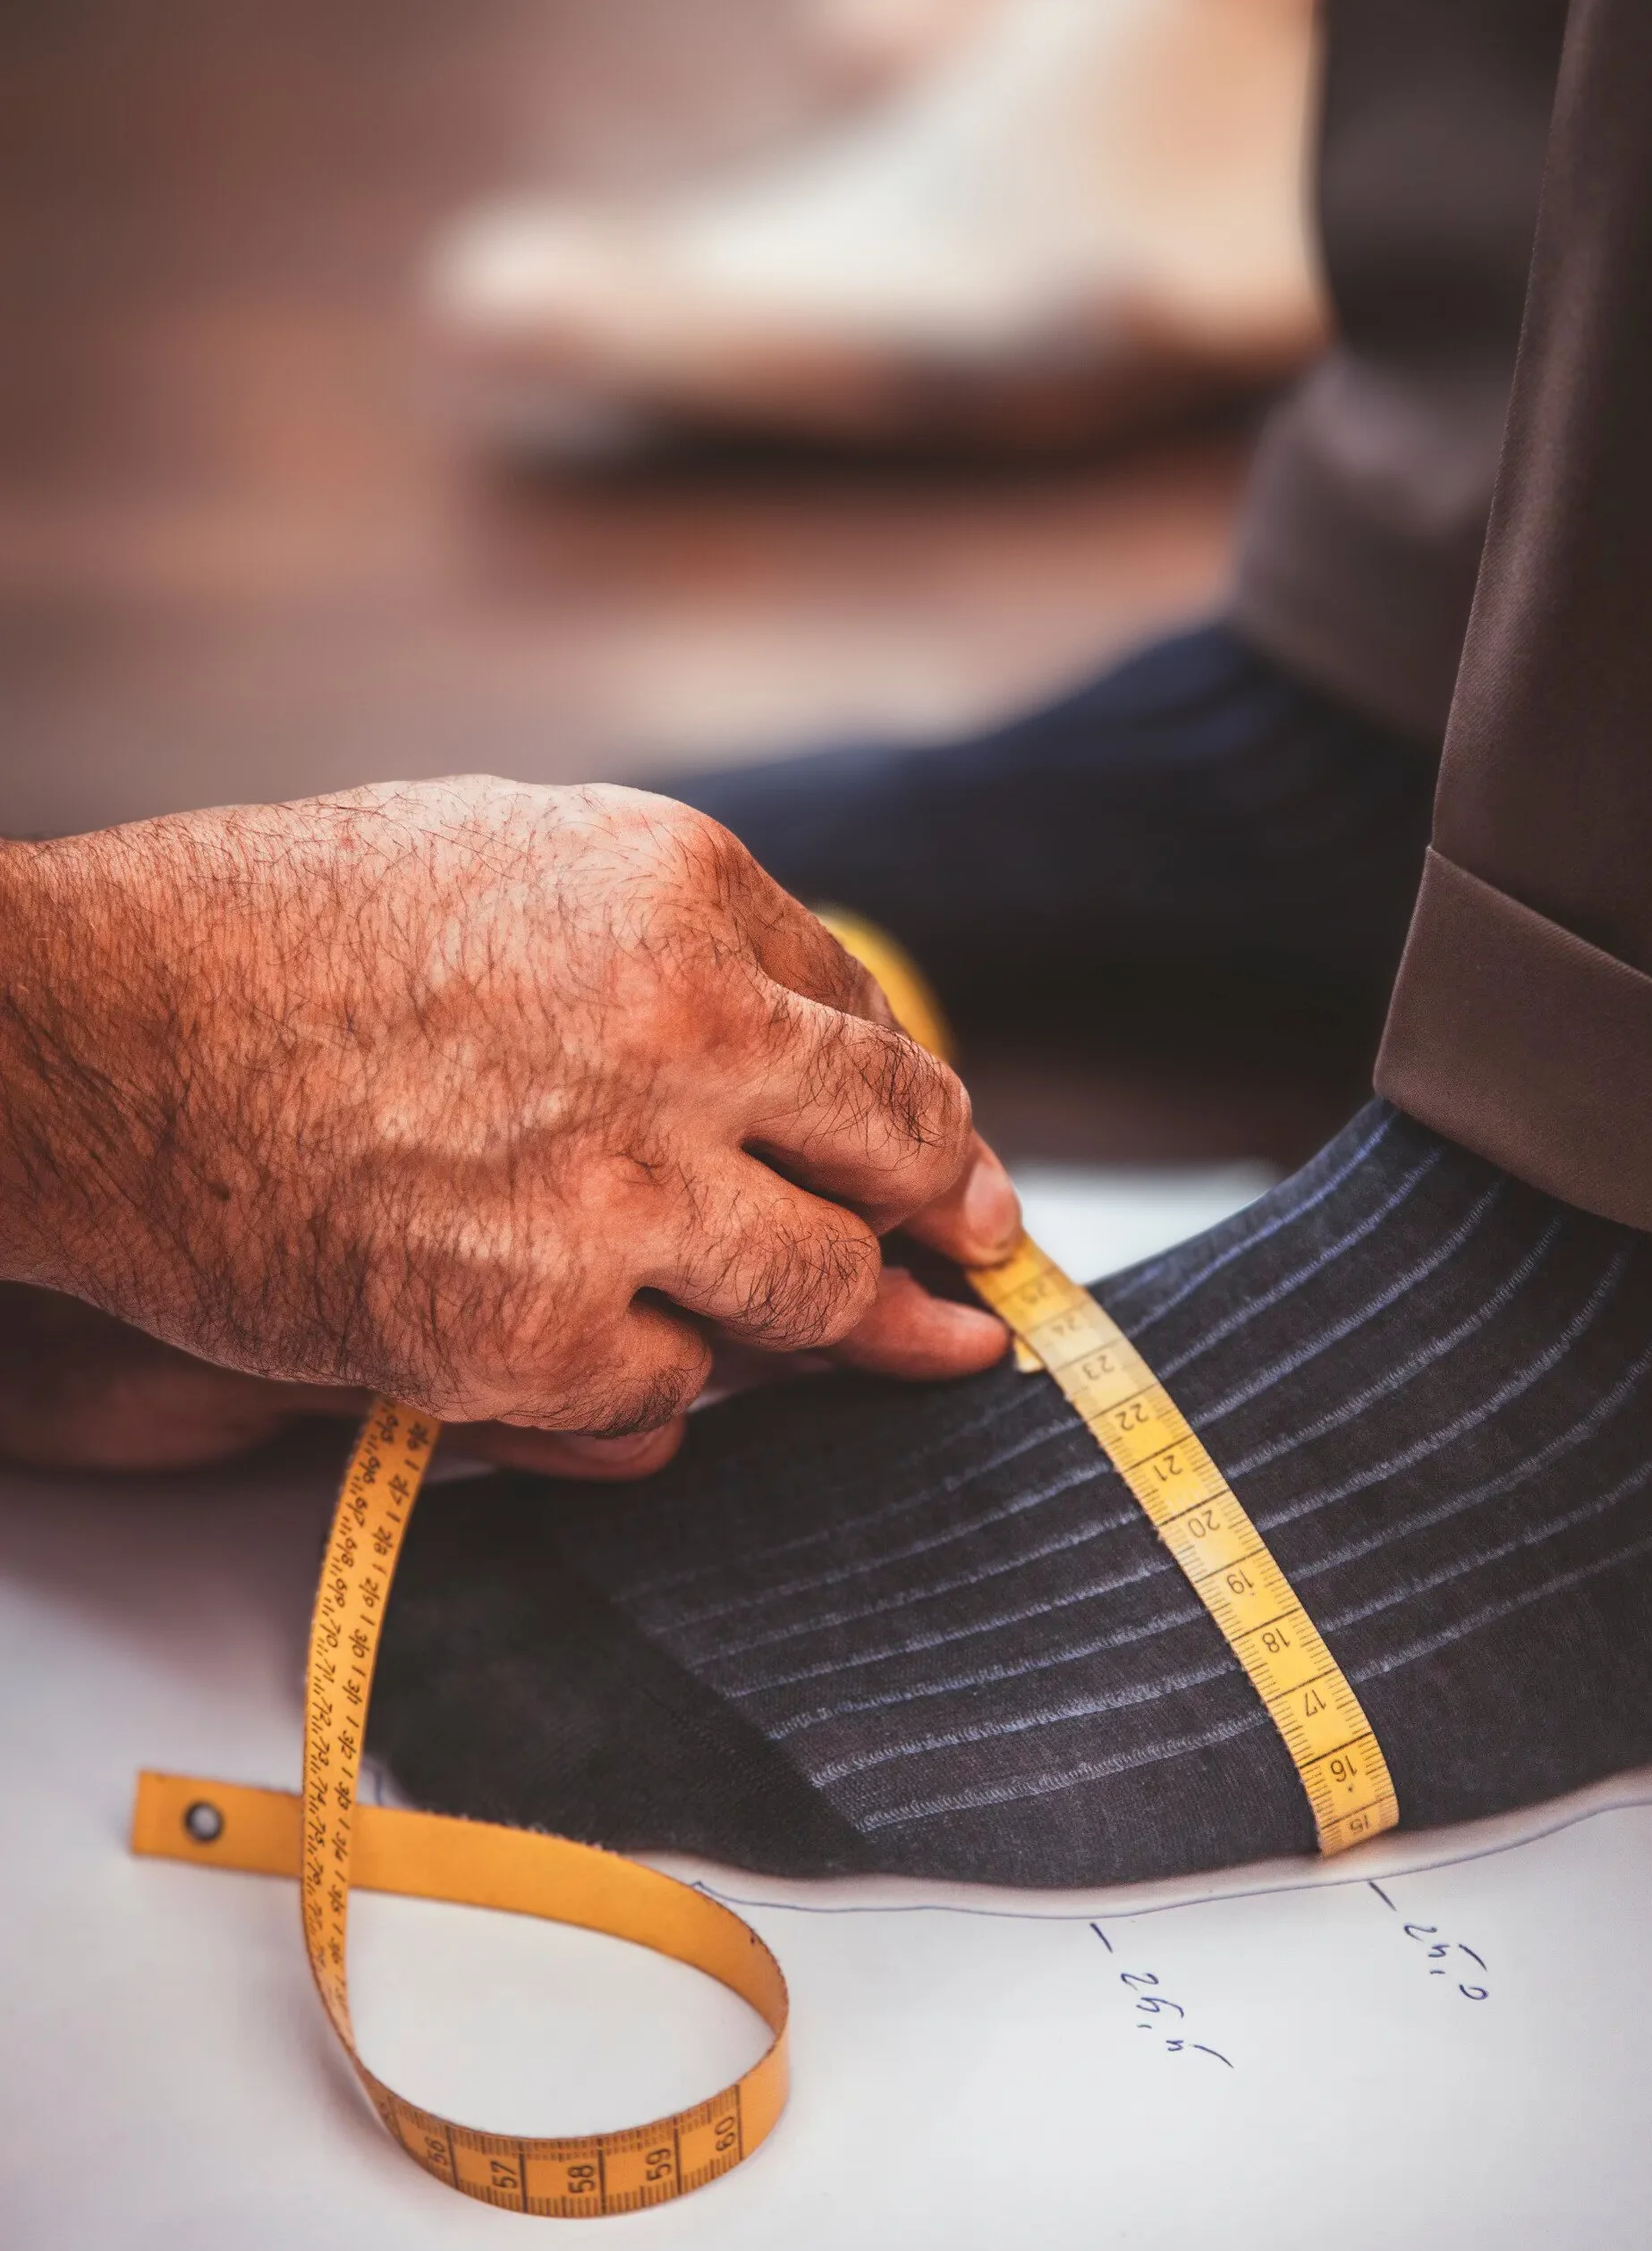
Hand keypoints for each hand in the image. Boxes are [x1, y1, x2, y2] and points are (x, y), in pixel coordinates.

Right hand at [0, 779, 1017, 1436]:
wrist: (91, 1035)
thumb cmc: (279, 935)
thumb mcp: (515, 853)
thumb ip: (688, 939)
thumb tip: (831, 1034)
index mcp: (684, 892)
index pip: (881, 1039)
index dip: (934, 1133)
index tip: (961, 1190)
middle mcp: (678, 1033)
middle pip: (895, 1169)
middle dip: (940, 1240)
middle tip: (962, 1291)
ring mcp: (612, 1193)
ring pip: (807, 1303)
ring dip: (794, 1325)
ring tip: (776, 1334)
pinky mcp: (526, 1336)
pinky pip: (667, 1397)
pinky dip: (645, 1389)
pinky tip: (595, 1352)